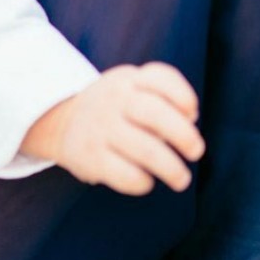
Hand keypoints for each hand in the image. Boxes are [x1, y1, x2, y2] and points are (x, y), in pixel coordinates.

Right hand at [20, 62, 204, 195]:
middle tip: (197, 151)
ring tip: (181, 179)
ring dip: (171, 167)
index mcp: (129, 79)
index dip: (182, 95)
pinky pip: (124, 174)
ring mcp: (101, 127)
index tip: (193, 113)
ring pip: (145, 149)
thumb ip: (164, 96)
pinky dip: (142, 182)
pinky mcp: (90, 157)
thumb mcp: (133, 86)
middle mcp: (114, 99)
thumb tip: (191, 119)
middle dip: (183, 135)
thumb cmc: (116, 105)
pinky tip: (147, 181)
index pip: (159, 77)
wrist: (63, 121)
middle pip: (155, 113)